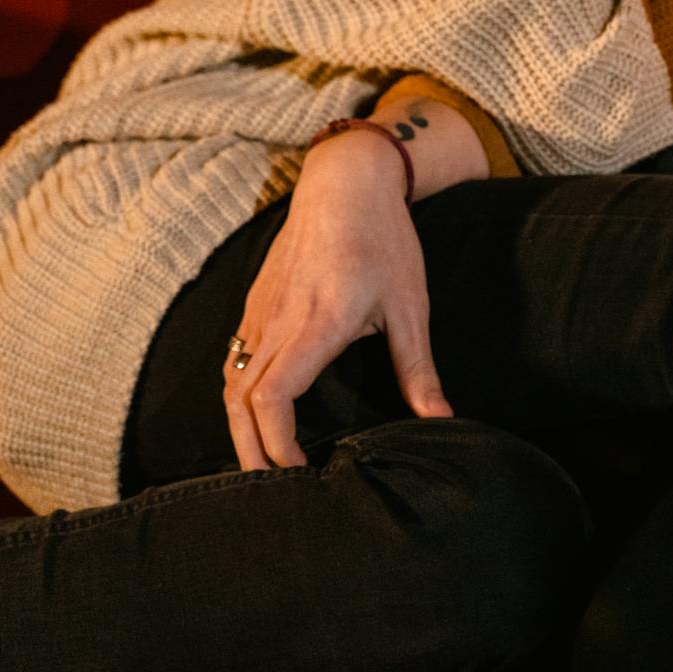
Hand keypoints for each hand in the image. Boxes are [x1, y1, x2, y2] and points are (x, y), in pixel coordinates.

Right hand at [223, 130, 452, 468]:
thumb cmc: (384, 241)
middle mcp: (276, 322)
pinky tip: (257, 415)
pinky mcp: (254, 303)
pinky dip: (239, 396)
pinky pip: (234, 359)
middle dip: (250, 452)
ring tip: (262, 462)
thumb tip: (442, 419)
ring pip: (230, 382)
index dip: (277, 444)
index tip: (301, 472)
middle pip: (240, 402)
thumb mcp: (411, 306)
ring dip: (240, 427)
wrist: (345, 183)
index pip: (272, 398)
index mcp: (316, 325)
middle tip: (273, 488)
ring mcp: (259, 312)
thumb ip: (419, 369)